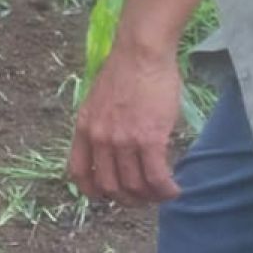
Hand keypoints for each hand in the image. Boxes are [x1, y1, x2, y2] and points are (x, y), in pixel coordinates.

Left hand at [68, 38, 182, 205]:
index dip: (92, 191)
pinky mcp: (149, 139)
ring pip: (135, 186)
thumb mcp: (98, 101)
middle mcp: (100, 138)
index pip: (78, 172)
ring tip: (163, 193)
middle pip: (109, 186)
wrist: (140, 53)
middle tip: (143, 197)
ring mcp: (123, 140)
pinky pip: (156, 177)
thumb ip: (101, 125)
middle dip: (127, 199)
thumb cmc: (124, 72)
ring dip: (150, 197)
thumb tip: (112, 147)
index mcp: (84, 128)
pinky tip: (174, 189)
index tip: (107, 195)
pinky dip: (166, 190)